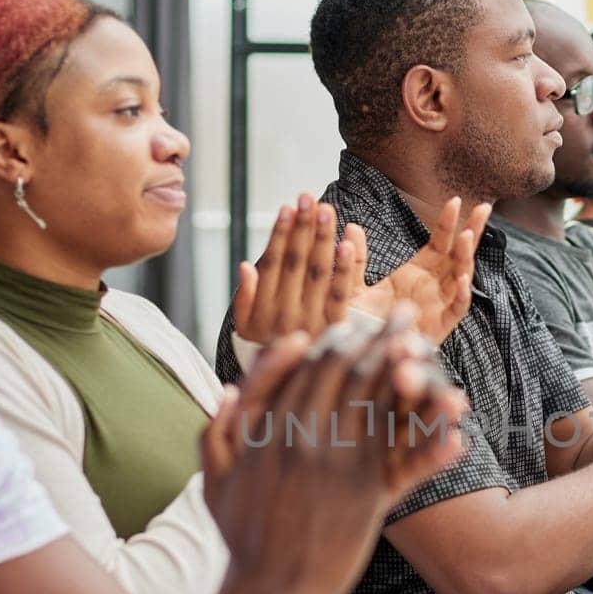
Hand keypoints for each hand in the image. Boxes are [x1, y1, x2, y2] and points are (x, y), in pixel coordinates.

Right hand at [201, 311, 467, 593]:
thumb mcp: (212, 479)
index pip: (305, 365)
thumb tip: (229, 387)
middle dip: (380, 336)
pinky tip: (455, 422)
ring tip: (429, 344)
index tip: (355, 321)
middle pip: (347, 371)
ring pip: (379, 401)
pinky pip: (405, 456)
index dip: (337, 337)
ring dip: (408, 366)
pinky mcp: (367, 496)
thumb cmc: (240, 537)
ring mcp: (337, 466)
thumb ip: (217, 430)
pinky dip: (431, 438)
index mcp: (267, 428)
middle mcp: (302, 438)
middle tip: (405, 314)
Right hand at [233, 193, 364, 342]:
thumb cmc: (265, 354)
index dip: (280, 234)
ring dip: (322, 239)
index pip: (273, 263)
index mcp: (262, 310)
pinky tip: (347, 244)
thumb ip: (245, 300)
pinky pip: (340, 296)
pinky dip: (344, 270)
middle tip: (310, 198)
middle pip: (296, 263)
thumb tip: (246, 265)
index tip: (287, 207)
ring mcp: (311, 323)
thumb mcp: (245, 331)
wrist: (286, 395)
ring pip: (318, 273)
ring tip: (326, 210)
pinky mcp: (336, 331)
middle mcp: (285, 315)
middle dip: (303, 228)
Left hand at [354, 196, 485, 344]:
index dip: (448, 222)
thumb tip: (352, 227)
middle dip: (472, 231)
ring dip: (466, 257)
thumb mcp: (354, 287)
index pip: (439, 242)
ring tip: (467, 236)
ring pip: (461, 276)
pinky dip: (461, 294)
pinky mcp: (439, 327)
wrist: (358, 359)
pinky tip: (461, 278)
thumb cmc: (360, 324)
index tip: (454, 200)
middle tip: (485, 207)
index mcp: (418, 273)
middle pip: (459, 254)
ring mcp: (438, 306)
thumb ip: (356, 259)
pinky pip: (456, 308)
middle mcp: (433, 286)